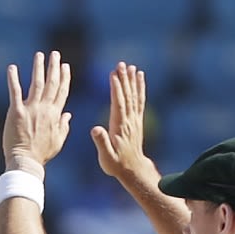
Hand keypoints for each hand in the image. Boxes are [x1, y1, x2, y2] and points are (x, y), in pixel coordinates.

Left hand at [3, 50, 71, 169]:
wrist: (26, 162)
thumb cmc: (41, 154)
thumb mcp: (58, 141)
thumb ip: (64, 125)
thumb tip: (69, 114)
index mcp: (56, 115)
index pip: (62, 91)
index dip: (64, 77)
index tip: (65, 66)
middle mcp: (45, 109)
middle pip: (52, 83)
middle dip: (54, 67)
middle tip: (54, 54)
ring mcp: (31, 109)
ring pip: (37, 83)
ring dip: (38, 67)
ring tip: (39, 55)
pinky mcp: (16, 112)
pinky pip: (15, 91)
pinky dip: (13, 79)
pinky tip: (12, 67)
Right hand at [91, 62, 151, 181]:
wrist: (132, 170)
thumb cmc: (116, 164)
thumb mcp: (106, 157)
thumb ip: (101, 142)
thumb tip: (95, 129)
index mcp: (119, 127)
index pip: (118, 104)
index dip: (116, 89)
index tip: (113, 74)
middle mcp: (129, 121)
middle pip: (127, 96)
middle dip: (124, 80)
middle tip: (121, 64)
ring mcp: (135, 120)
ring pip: (134, 96)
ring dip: (132, 81)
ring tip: (130, 67)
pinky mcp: (137, 120)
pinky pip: (139, 101)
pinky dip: (140, 88)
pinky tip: (139, 77)